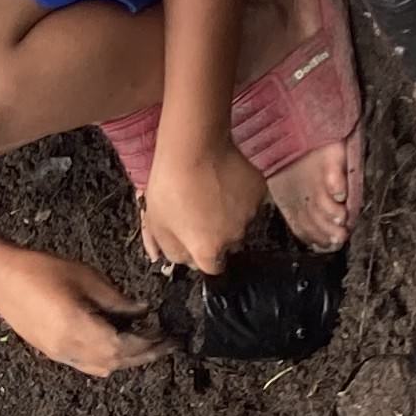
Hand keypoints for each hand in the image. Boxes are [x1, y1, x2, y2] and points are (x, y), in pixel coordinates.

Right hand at [0, 250, 169, 376]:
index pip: (125, 347)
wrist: (1, 280)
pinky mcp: (54, 353)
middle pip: (117, 362)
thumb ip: (117, 300)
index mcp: (79, 328)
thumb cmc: (42, 270)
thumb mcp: (87, 278)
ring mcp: (61, 354)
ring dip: (128, 360)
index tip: (169, 335)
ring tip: (148, 344)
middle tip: (166, 343)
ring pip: (103, 367)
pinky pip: (89, 365)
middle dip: (145, 355)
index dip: (150, 344)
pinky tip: (120, 345)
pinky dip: (110, 359)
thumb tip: (143, 312)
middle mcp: (70, 349)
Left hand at [140, 128, 266, 274]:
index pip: (212, 267)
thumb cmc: (169, 186)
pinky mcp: (259, 193)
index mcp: (208, 250)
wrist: (192, 148)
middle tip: (201, 211)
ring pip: (241, 223)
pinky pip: (251, 201)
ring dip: (230, 215)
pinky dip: (241, 196)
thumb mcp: (155, 223)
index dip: (203, 254)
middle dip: (217, 235)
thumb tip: (175, 262)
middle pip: (229, 246)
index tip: (196, 239)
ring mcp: (250, 215)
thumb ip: (168, 250)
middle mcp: (234, 238)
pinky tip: (224, 181)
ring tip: (211, 193)